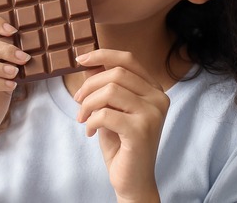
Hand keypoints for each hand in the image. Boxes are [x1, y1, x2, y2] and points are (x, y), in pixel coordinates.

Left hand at [73, 49, 169, 201]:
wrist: (132, 181)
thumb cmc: (121, 144)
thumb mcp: (111, 109)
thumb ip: (105, 87)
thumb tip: (90, 63)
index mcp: (154, 90)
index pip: (128, 59)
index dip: (102, 55)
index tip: (79, 59)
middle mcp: (159, 98)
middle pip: (116, 73)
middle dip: (89, 85)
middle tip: (77, 102)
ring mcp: (153, 113)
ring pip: (109, 91)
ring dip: (88, 104)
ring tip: (82, 118)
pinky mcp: (141, 130)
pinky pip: (105, 114)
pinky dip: (90, 121)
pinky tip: (89, 132)